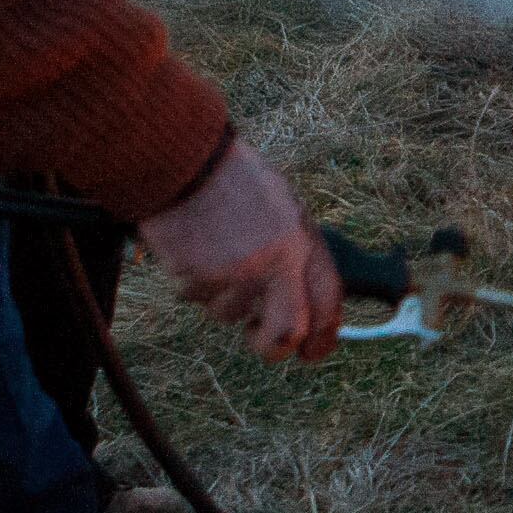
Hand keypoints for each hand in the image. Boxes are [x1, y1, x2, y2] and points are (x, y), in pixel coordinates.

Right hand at [136, 140, 339, 363]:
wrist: (184, 161)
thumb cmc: (235, 180)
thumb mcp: (285, 209)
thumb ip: (297, 253)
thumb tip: (303, 300)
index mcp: (304, 242)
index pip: (328, 303)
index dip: (324, 337)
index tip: (312, 351)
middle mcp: (276, 263)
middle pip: (287, 333)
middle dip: (272, 346)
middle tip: (258, 337)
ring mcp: (236, 274)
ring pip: (229, 313)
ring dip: (220, 295)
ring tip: (213, 250)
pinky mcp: (198, 278)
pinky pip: (196, 297)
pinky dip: (192, 280)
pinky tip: (192, 246)